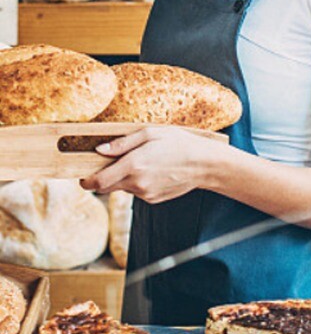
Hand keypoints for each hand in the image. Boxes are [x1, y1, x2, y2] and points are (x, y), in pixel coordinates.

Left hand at [79, 126, 222, 203]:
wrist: (204, 164)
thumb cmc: (179, 143)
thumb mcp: (151, 134)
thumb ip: (122, 143)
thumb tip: (99, 150)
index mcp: (133, 165)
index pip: (97, 181)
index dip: (85, 181)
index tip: (82, 176)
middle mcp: (136, 183)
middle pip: (106, 187)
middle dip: (103, 178)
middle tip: (111, 164)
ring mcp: (145, 194)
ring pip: (122, 188)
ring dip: (123, 178)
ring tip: (143, 163)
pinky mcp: (153, 199)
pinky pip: (137, 191)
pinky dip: (138, 182)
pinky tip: (154, 171)